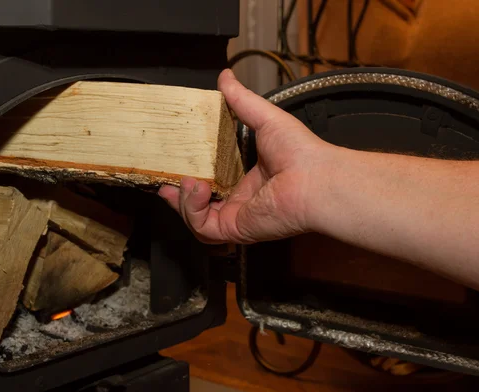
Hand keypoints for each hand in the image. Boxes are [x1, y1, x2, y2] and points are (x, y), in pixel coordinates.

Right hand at [158, 69, 333, 243]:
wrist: (315, 178)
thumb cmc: (299, 151)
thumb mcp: (264, 117)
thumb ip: (241, 100)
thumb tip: (225, 76)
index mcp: (246, 179)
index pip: (211, 182)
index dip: (191, 176)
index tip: (175, 165)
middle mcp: (240, 201)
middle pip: (198, 204)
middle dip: (178, 195)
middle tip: (163, 180)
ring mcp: (236, 216)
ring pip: (196, 219)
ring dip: (183, 201)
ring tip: (185, 181)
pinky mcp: (234, 229)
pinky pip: (203, 226)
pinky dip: (193, 209)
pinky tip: (196, 188)